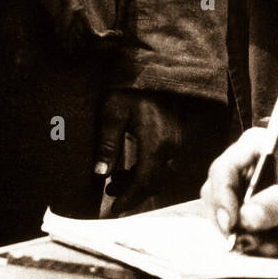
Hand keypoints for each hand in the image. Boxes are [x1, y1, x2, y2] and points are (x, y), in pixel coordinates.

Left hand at [97, 90, 225, 214]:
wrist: (156, 69)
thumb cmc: (131, 88)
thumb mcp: (113, 111)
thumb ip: (107, 143)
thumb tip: (100, 173)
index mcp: (157, 142)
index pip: (146, 182)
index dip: (131, 198)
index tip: (115, 209)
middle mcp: (172, 145)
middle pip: (155, 182)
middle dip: (133, 193)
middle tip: (111, 193)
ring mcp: (177, 141)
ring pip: (160, 174)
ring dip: (139, 182)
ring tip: (114, 181)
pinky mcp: (177, 137)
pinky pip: (164, 163)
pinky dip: (147, 171)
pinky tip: (129, 168)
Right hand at [200, 127, 277, 239]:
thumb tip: (246, 218)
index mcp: (255, 147)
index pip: (222, 170)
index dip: (221, 198)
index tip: (232, 226)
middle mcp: (244, 167)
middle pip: (215, 198)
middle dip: (234, 225)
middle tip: (258, 244)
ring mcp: (244, 192)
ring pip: (225, 221)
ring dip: (248, 239)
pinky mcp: (248, 215)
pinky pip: (238, 235)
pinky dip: (256, 246)